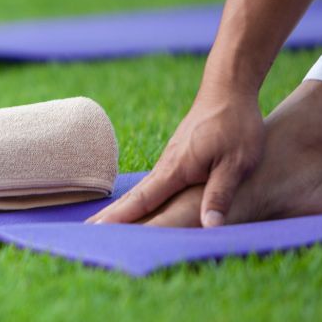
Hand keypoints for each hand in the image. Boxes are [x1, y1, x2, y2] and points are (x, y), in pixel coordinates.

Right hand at [88, 84, 265, 226]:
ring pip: (141, 191)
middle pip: (133, 197)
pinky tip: (136, 205)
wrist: (227, 89)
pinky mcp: (176, 158)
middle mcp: (166, 167)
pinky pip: (152, 184)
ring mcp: (169, 162)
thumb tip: (210, 227)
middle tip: (85, 231)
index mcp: (176, 170)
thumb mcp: (236, 164)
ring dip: (121, 208)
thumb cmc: (235, 125)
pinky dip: (138, 198)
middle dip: (109, 215)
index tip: (96, 230)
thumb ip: (220, 194)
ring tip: (102, 224)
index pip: (143, 200)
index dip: (120, 217)